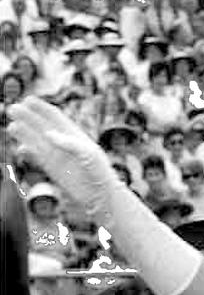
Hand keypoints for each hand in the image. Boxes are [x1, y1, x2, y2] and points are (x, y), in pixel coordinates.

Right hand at [7, 97, 118, 216]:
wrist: (100, 194)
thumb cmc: (100, 171)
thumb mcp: (89, 154)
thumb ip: (70, 143)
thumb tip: (49, 134)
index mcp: (75, 135)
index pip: (55, 118)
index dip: (42, 109)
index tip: (28, 99)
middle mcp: (64, 143)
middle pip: (42, 127)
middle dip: (28, 117)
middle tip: (13, 108)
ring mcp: (57, 156)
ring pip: (36, 141)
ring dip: (24, 133)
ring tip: (11, 125)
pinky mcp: (52, 169)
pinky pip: (37, 157)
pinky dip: (28, 152)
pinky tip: (20, 148)